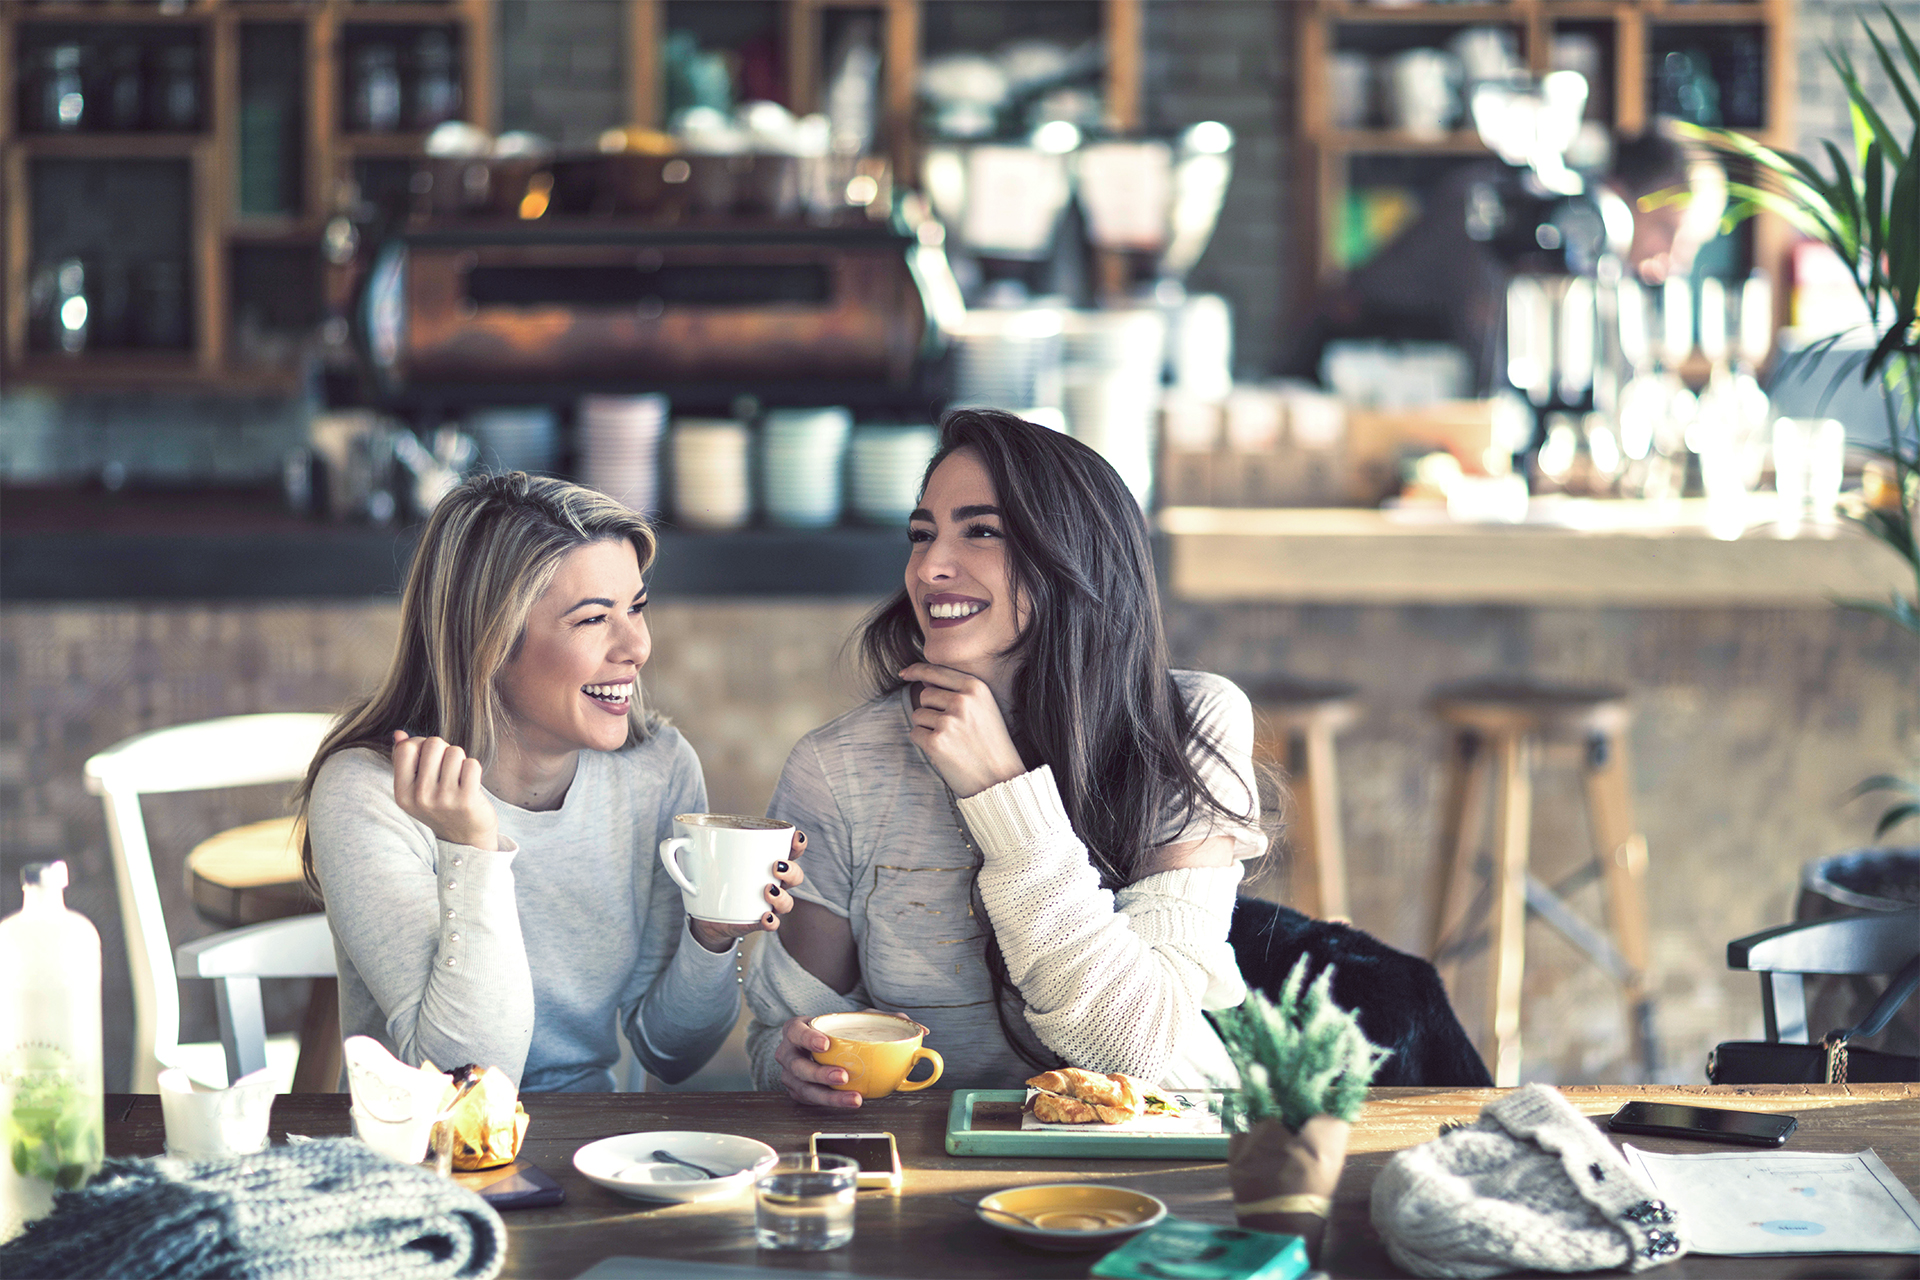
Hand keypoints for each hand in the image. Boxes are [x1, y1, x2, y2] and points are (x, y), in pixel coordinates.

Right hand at [391, 730, 498, 850]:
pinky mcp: (467, 800)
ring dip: (460, 761)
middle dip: (444, 750)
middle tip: (447, 769)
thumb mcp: (416, 788)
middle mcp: (420, 797)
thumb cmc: (440, 805)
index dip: (421, 745)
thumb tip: (399, 733)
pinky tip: (470, 784)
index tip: (430, 758)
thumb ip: (404, 760)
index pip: (406, 748)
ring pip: (455, 752)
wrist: (465, 838)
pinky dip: (473, 769)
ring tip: (458, 779)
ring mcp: (443, 799)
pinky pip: (472, 764)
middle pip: (434, 744)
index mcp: (402, 793)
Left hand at [687, 829, 807, 952]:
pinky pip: (772, 924)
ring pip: (788, 901)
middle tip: (776, 866)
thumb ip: (692, 847)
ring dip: (783, 896)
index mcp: (767, 861)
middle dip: (792, 870)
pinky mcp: (757, 922)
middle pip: (796, 876)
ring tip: (768, 889)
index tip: (795, 838)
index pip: (791, 850)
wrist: (705, 913)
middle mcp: (773, 882)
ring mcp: (767, 904)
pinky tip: (764, 916)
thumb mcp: (704, 858)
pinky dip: (771, 921)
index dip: (798, 844)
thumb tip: (675, 839)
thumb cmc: (711, 877)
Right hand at [774, 1013, 866, 1108]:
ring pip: (804, 1088)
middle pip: (798, 1066)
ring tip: (853, 1097)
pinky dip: (830, 1102)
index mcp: (794, 1030)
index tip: (826, 1045)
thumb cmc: (834, 1032)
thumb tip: (896, 1018)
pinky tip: (848, 1101)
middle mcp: (787, 1052)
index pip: (796, 1032)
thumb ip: (869, 1018)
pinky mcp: (797, 1091)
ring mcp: (789, 1074)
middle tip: (843, 1076)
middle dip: (820, 1074)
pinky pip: (810, 1100)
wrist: (823, 1049)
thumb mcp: (846, 1019)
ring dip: (828, 1096)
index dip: (808, 1039)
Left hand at [899, 662, 1026, 797]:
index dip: (917, 670)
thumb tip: (923, 679)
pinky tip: (945, 752)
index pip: (936, 670)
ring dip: (928, 728)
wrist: (1001, 778)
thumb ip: (958, 691)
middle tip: (952, 729)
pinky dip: (925, 743)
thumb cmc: (991, 743)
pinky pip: (915, 733)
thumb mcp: (984, 708)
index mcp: (976, 687)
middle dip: (931, 710)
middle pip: (925, 695)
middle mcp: (962, 701)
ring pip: (918, 715)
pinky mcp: (936, 742)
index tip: (904, 673)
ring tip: (952, 742)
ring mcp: (949, 721)